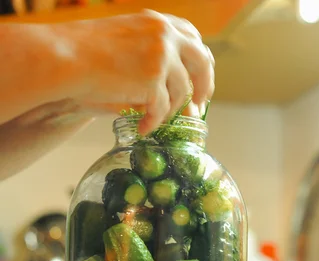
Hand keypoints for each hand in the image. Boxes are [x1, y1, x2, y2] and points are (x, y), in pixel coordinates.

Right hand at [61, 10, 213, 133]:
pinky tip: (143, 128)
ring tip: (155, 120)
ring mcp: (161, 58)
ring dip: (171, 110)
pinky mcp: (153, 81)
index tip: (198, 76)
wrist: (63, 58)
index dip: (199, 60)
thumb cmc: (84, 53)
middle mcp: (165, 36)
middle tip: (199, 105)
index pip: (193, 38)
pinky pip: (162, 109)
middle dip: (204, 86)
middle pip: (202, 62)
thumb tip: (182, 93)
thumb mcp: (126, 42)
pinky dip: (153, 122)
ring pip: (182, 92)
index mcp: (158, 22)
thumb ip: (154, 58)